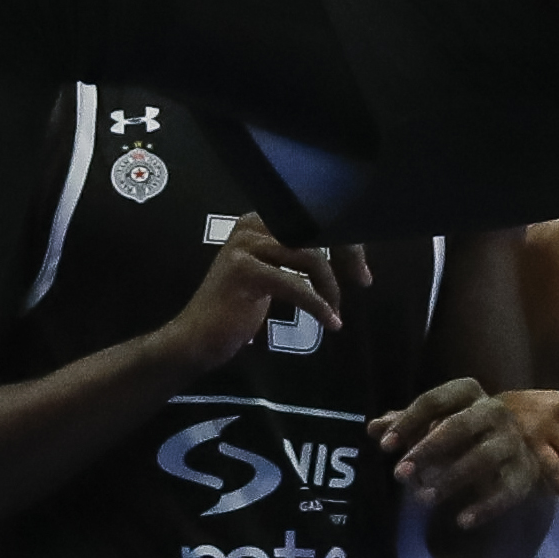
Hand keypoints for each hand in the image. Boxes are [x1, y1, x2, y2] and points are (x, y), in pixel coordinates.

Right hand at [150, 210, 343, 371]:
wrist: (195, 339)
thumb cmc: (236, 309)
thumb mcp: (271, 274)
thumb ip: (298, 256)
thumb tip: (348, 252)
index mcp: (259, 219)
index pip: (313, 218)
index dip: (345, 240)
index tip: (362, 269)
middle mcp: (251, 224)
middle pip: (316, 232)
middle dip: (346, 257)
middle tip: (363, 281)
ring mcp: (245, 245)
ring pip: (310, 258)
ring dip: (329, 288)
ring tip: (335, 311)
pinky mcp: (244, 271)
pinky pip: (296, 285)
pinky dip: (317, 305)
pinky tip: (330, 321)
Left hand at [374, 377, 548, 534]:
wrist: (515, 448)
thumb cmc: (462, 433)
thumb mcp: (434, 423)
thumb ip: (405, 426)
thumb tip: (372, 428)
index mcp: (469, 392)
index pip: (435, 400)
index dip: (408, 421)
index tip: (384, 445)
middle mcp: (494, 412)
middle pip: (459, 425)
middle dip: (427, 449)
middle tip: (399, 474)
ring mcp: (513, 442)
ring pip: (482, 458)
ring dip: (451, 479)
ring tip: (422, 499)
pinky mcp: (526, 472)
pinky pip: (507, 491)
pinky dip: (485, 507)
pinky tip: (460, 521)